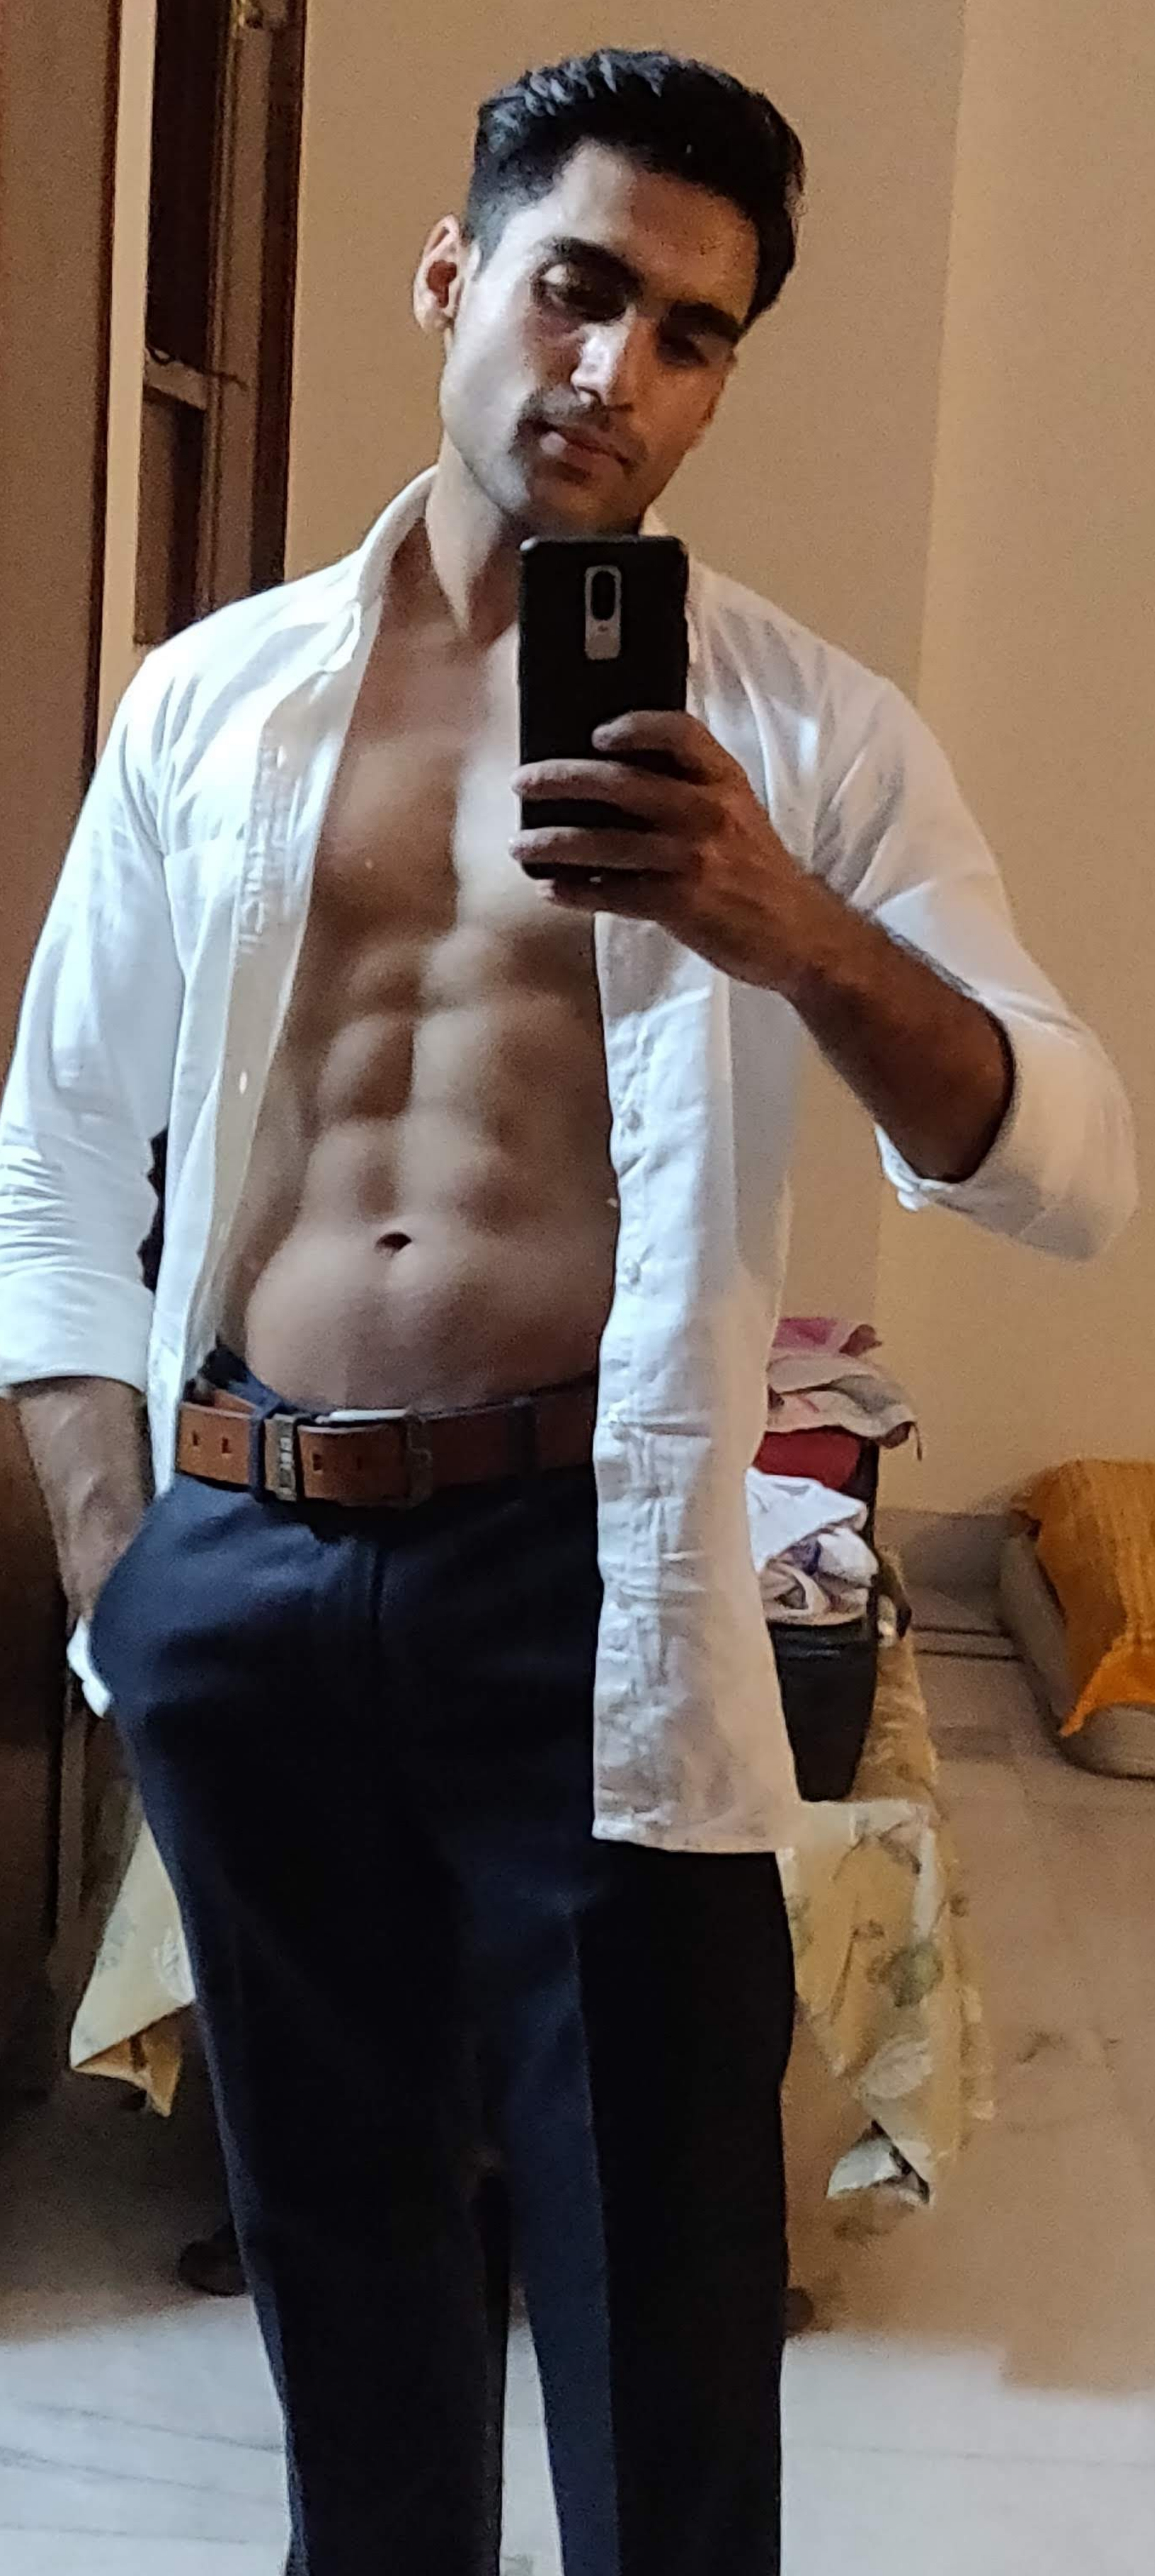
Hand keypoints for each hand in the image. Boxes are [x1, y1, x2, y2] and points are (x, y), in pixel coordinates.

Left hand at [512, 712, 821, 988]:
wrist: (799, 932)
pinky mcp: (681, 904)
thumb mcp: (737, 813)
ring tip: (520, 845)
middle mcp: (709, 812)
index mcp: (725, 781)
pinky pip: (614, 893)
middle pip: (623, 782)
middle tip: (524, 782)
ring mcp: (694, 859)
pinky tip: (550, 888)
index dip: (635, 725)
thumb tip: (610, 773)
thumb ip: (690, 788)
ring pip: (608, 843)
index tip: (595, 732)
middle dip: (564, 779)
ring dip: (555, 844)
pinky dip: (577, 891)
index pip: (680, 733)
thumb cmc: (756, 869)